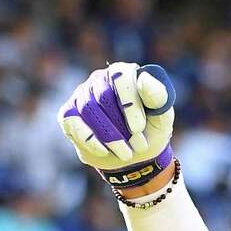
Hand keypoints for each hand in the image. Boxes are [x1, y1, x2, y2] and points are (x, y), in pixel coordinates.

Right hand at [57, 62, 175, 189]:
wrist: (136, 157)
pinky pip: (72, 122)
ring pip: (88, 110)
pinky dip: (89, 140)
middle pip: (103, 96)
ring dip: (109, 136)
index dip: (129, 104)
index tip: (139, 128)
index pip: (120, 77)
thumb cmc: (150, 132)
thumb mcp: (162, 118)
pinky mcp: (68, 114)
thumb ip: (159, 98)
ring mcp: (81, 95)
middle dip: (122, 126)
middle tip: (139, 146)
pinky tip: (104, 151)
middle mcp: (100, 79)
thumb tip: (143, 78)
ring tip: (126, 153)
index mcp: (124, 73)